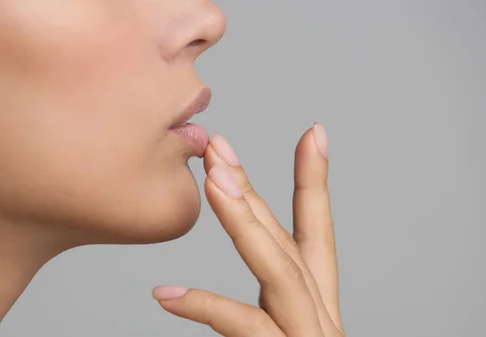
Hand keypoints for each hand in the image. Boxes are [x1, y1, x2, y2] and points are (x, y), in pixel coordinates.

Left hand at [152, 123, 343, 335]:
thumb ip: (260, 317)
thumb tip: (209, 307)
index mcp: (317, 303)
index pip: (316, 236)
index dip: (315, 183)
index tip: (312, 134)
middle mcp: (318, 315)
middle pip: (287, 243)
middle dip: (253, 192)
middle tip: (219, 147)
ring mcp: (307, 334)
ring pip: (280, 270)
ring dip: (245, 222)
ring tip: (213, 182)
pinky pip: (248, 326)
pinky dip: (208, 307)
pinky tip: (167, 294)